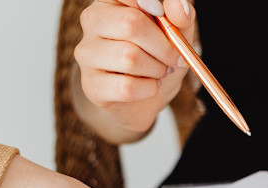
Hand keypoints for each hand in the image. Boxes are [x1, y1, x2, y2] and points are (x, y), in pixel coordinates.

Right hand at [73, 0, 195, 141]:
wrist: (145, 97)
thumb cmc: (158, 56)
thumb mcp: (177, 33)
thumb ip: (180, 16)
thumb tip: (180, 7)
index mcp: (112, 1)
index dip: (148, 1)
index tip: (161, 14)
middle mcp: (93, 21)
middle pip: (130, 24)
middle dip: (163, 46)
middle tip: (174, 58)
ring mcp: (87, 53)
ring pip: (129, 57)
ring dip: (157, 69)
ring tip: (160, 72)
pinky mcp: (91, 85)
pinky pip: (127, 87)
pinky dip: (149, 89)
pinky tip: (150, 86)